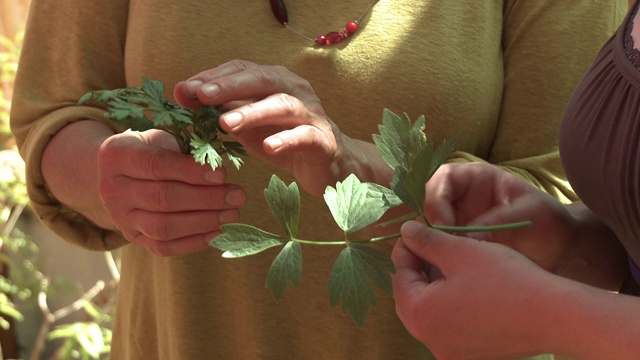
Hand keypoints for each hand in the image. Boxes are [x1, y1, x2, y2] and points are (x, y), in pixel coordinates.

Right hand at [97, 129, 245, 255]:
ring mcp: (119, 217)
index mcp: (117, 154)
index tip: (223, 175)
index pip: (157, 165)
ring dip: (204, 222)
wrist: (121, 172)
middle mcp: (110, 188)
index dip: (192, 172)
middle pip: (163, 198)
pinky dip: (193, 242)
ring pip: (163, 227)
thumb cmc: (153, 149)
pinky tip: (218, 232)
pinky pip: (163, 247)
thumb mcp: (163, 138)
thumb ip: (186, 150)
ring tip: (233, 214)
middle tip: (238, 196)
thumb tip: (220, 171)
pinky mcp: (131, 237)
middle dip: (206, 199)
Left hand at [173, 59, 380, 196]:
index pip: (242, 69)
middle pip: (262, 79)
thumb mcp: (248, 124)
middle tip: (203, 96)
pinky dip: (286, 140)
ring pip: (282, 105)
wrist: (328, 164)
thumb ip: (220, 109)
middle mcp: (294, 90)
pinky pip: (305, 136)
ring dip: (253, 112)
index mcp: (274, 81)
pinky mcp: (322, 140)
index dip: (214, 77)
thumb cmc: (283, 139)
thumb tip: (182, 93)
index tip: (186, 89)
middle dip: (230, 86)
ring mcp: (311, 113)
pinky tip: (269, 147)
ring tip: (227, 123)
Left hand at [392, 221, 559, 358]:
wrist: (554, 317)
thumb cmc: (504, 279)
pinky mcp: (469, 356)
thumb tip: (405, 230)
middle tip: (432, 244)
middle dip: (419, 268)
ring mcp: (449, 352)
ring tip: (450, 261)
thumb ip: (426, 240)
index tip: (416, 231)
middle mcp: (429, 340)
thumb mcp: (459, 250)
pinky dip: (451, 305)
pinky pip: (450, 326)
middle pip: (411, 297)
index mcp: (419, 315)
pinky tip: (467, 285)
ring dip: (434, 286)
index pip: (399, 275)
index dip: (406, 249)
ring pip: (431, 312)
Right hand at [424, 162, 575, 271]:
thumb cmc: (548, 224)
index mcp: (475, 178)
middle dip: (423, 226)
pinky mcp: (453, 246)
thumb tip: (464, 241)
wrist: (561, 252)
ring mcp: (453, 222)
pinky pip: (431, 251)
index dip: (435, 201)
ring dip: (422, 246)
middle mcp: (457, 198)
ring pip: (422, 229)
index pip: (441, 180)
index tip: (444, 228)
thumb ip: (497, 223)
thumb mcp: (528, 216)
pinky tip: (436, 277)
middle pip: (422, 204)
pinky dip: (430, 262)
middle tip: (432, 250)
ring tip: (432, 267)